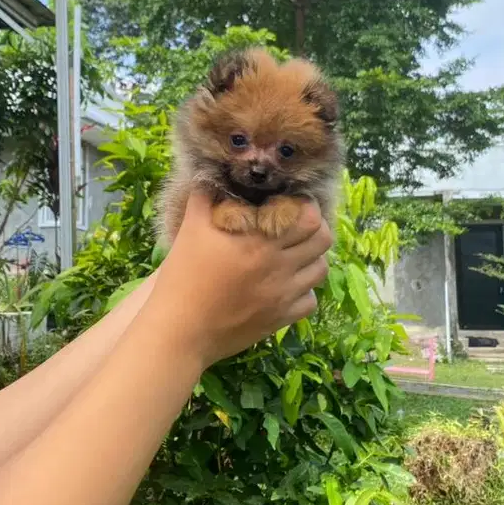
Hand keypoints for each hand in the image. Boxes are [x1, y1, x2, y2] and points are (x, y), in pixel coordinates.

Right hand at [149, 189, 331, 367]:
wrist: (180, 330)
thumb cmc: (183, 276)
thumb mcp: (191, 229)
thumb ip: (206, 197)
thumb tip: (213, 174)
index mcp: (260, 240)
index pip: (308, 215)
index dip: (305, 206)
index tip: (291, 204)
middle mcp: (278, 265)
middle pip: (323, 239)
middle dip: (314, 228)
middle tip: (297, 227)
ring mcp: (283, 294)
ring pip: (321, 270)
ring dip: (312, 258)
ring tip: (294, 254)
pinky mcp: (281, 318)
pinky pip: (310, 301)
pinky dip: (304, 291)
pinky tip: (286, 285)